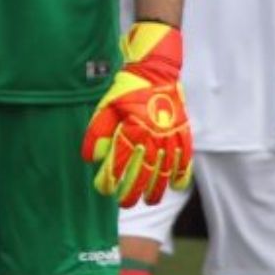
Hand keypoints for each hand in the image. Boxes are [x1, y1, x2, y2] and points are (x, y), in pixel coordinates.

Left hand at [82, 21, 193, 207]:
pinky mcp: (183, 133)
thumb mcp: (106, 107)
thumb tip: (90, 159)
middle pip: (141, 173)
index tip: (103, 190)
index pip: (117, 164)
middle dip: (131, 192)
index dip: (109, 181)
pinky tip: (176, 186)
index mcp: (131, 130)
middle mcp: (151, 137)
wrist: (156, 71)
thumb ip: (97, 133)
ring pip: (164, 171)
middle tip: (124, 203)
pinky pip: (184, 159)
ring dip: (156, 189)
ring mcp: (170, 136)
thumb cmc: (127, 90)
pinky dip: (182, 174)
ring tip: (148, 201)